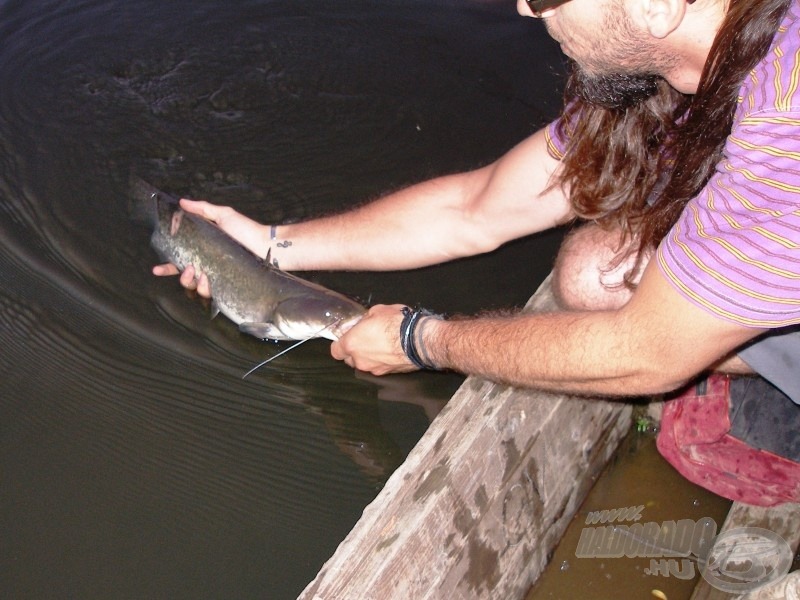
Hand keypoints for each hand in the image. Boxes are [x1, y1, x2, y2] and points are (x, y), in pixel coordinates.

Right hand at [152, 199, 269, 297]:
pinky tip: (209, 280)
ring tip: (201, 275)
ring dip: (194, 283)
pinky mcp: (227, 285)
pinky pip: (212, 293)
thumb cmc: (246, 230)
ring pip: (197, 288)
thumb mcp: (223, 215)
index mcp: (203, 251)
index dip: (167, 267)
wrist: (265, 244)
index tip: (156, 269)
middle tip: (188, 269)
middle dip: (182, 277)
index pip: (180, 261)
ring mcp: (218, 277)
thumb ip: (202, 209)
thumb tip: (182, 202)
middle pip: (186, 278)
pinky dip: (208, 289)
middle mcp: (208, 266)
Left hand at [331, 304, 417, 374]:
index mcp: (352, 344)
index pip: (335, 350)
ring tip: (382, 344)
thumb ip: (365, 320)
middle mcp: (360, 360)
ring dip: (370, 356)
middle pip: (350, 359)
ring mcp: (374, 369)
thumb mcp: (377, 311)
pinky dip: (383, 361)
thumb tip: (365, 322)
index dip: (341, 344)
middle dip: (356, 351)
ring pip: (365, 364)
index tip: (347, 337)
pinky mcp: (388, 374)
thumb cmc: (397, 323)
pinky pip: (380, 367)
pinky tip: (392, 351)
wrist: (419, 340)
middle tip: (366, 339)